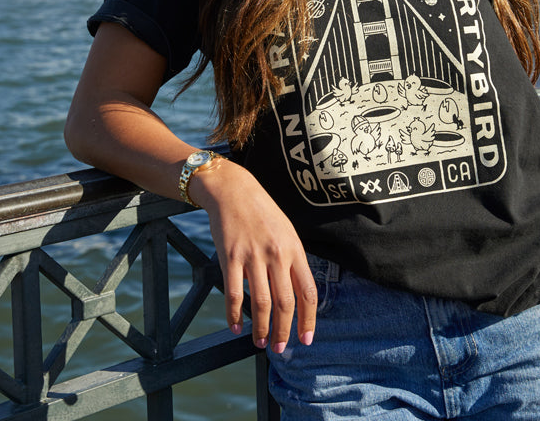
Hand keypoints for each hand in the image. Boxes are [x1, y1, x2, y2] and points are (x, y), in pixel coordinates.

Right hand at [191, 158, 317, 352]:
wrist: (233, 190)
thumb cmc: (262, 212)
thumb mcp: (286, 232)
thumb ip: (291, 261)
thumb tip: (296, 294)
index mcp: (294, 249)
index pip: (308, 291)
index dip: (309, 319)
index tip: (306, 338)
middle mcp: (277, 254)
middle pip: (285, 303)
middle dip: (284, 331)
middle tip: (280, 349)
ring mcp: (253, 256)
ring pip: (261, 303)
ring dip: (261, 329)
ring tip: (260, 343)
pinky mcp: (230, 257)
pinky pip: (234, 294)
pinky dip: (234, 315)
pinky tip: (236, 328)